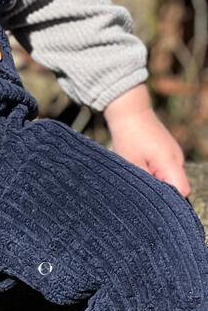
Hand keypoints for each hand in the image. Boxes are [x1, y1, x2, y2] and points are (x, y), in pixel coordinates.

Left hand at [103, 84, 189, 198]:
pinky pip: (165, 167)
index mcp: (171, 163)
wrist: (129, 109)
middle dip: (160, 190)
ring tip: (138, 171)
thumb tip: (150, 198)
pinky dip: (154, 170)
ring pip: (169, 177)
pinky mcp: (167, 150)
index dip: (168, 201)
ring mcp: (174, 153)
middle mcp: (178, 159)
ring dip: (156, 179)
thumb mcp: (131, 163)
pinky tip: (140, 163)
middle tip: (140, 185)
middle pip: (176, 186)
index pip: (182, 192)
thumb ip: (145, 183)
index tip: (152, 201)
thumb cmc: (128, 135)